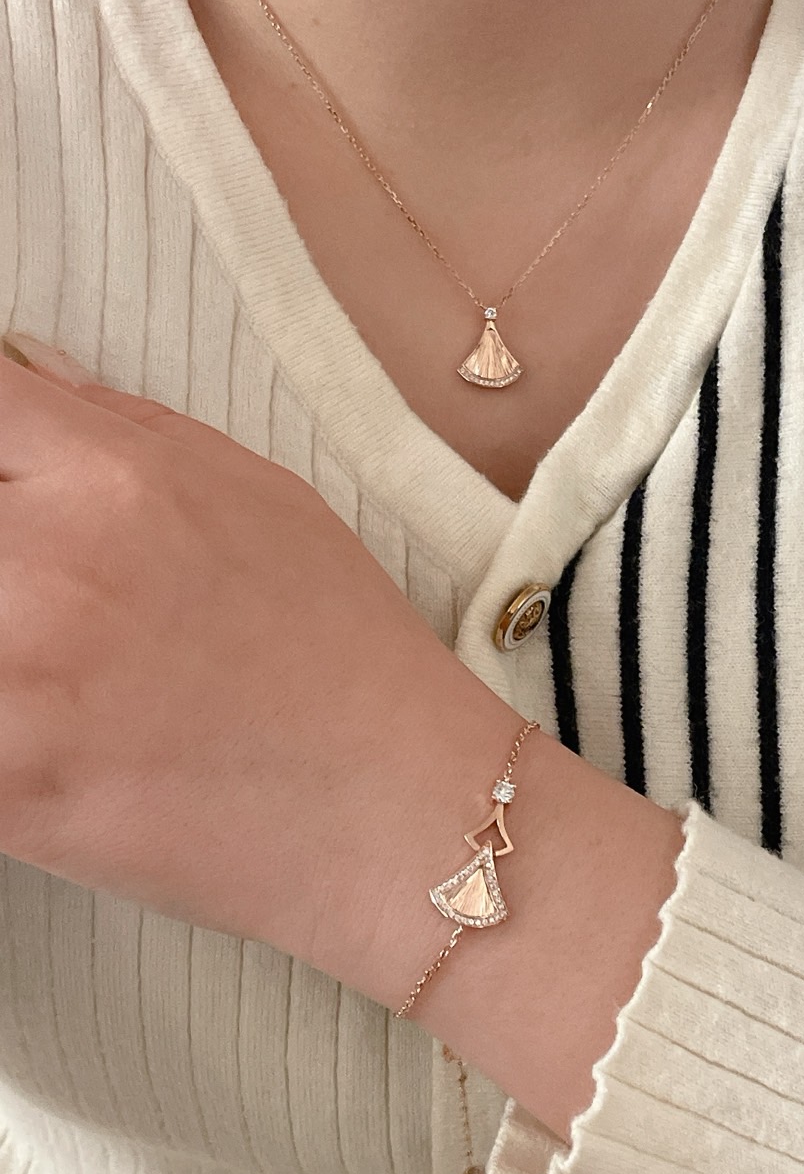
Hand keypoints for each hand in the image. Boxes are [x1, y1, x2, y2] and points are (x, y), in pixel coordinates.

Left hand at [0, 334, 498, 974]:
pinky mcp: (0, 786)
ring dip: (5, 633)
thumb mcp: (266, 499)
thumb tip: (24, 366)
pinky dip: (3, 728)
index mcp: (117, 480)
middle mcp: (51, 565)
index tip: (9, 477)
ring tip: (65, 665)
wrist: (394, 807)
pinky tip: (61, 731)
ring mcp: (11, 682)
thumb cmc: (346, 653)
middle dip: (2, 547)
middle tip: (44, 586)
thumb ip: (125, 423)